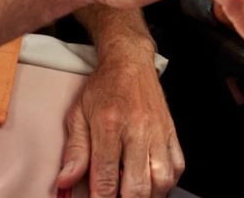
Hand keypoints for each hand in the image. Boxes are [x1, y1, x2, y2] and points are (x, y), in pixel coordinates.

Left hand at [56, 54, 183, 197]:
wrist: (130, 60)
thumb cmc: (104, 86)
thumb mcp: (78, 113)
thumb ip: (74, 149)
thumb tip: (66, 180)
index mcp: (110, 124)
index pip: (106, 178)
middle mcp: (138, 129)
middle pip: (137, 186)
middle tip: (115, 197)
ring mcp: (158, 131)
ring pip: (162, 180)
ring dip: (147, 195)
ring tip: (133, 191)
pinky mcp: (171, 131)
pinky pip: (177, 166)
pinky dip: (166, 182)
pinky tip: (152, 182)